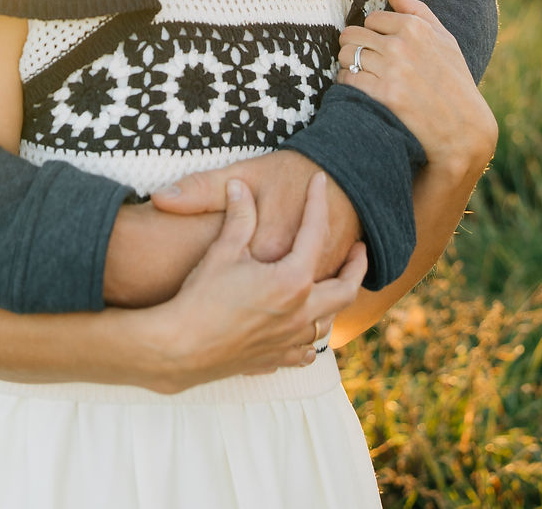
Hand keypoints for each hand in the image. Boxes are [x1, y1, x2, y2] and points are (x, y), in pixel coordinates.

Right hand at [148, 172, 366, 389]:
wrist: (182, 348)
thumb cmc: (201, 297)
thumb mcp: (223, 250)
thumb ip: (239, 217)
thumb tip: (239, 187)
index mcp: (293, 281)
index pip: (316, 233)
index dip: (318, 203)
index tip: (320, 182)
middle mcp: (301, 313)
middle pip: (345, 289)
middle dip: (356, 267)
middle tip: (359, 250)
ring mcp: (291, 341)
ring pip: (329, 323)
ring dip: (334, 302)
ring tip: (331, 286)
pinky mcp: (276, 360)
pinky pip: (306, 352)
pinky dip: (310, 337)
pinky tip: (302, 328)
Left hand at [337, 0, 497, 174]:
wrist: (464, 130)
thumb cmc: (455, 82)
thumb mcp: (445, 40)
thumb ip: (417, 10)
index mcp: (416, 28)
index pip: (371, 19)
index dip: (373, 33)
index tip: (379, 46)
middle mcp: (401, 45)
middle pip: (352, 34)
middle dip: (354, 46)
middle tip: (364, 60)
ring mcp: (392, 70)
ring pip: (347, 55)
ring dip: (349, 64)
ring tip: (362, 74)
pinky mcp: (384, 95)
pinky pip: (348, 79)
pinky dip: (348, 83)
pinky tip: (360, 89)